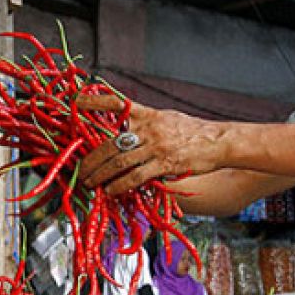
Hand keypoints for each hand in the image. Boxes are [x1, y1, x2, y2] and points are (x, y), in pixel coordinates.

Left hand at [77, 94, 226, 195]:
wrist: (219, 141)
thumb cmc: (192, 131)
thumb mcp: (167, 118)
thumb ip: (145, 123)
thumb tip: (125, 129)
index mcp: (147, 114)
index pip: (117, 104)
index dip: (95, 102)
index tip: (76, 103)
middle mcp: (148, 128)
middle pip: (110, 143)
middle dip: (91, 159)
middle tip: (80, 170)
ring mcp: (156, 146)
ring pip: (119, 162)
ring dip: (100, 175)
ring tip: (90, 184)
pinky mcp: (164, 164)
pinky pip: (136, 177)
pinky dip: (120, 185)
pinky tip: (111, 191)